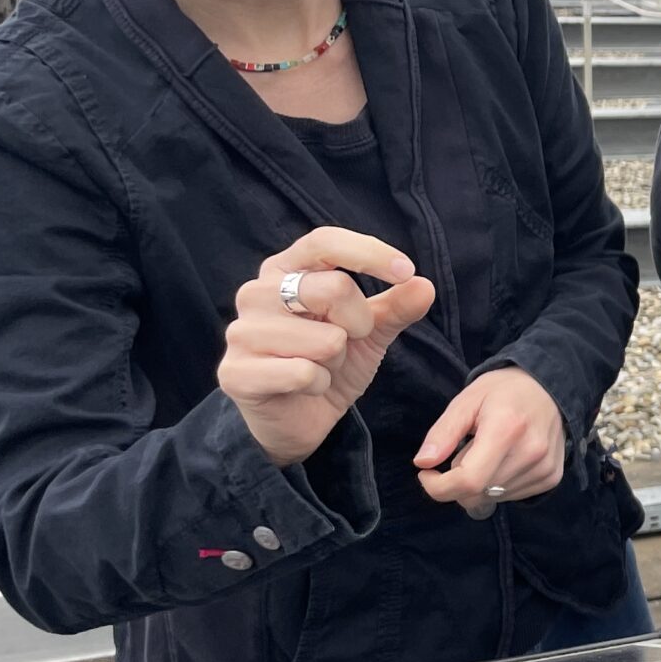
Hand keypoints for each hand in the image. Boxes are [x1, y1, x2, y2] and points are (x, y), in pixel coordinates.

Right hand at [222, 228, 434, 469]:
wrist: (299, 419)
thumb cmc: (329, 364)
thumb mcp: (369, 332)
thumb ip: (395, 308)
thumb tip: (425, 286)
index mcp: (285, 270)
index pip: (325, 242)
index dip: (368, 252)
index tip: (406, 272)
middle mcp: (256, 293)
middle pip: (334, 290)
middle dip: (358, 325)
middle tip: (343, 344)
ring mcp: (240, 332)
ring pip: (325, 339)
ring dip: (336, 361)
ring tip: (318, 366)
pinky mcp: (235, 372)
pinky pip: (304, 373)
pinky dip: (319, 385)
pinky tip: (304, 388)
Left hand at [415, 367, 565, 509]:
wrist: (549, 386)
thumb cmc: (503, 391)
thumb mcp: (466, 401)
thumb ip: (443, 433)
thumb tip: (423, 463)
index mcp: (506, 429)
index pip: (469, 481)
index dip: (438, 487)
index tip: (427, 473)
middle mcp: (530, 452)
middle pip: (477, 493)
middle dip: (457, 481)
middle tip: (463, 452)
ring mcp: (544, 467)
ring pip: (492, 498)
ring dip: (480, 483)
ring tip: (489, 453)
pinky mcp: (552, 477)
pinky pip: (511, 497)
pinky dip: (498, 486)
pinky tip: (505, 460)